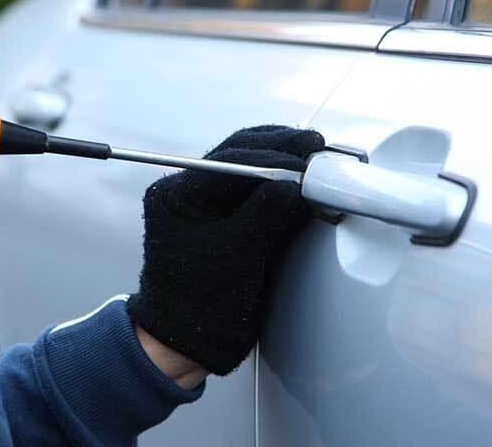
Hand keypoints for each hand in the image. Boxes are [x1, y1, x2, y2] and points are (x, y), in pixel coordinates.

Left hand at [126, 126, 324, 374]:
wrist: (185, 344)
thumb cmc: (197, 306)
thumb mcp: (236, 256)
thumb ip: (266, 214)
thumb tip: (296, 184)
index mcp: (175, 196)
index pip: (229, 160)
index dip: (273, 156)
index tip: (307, 158)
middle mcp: (187, 193)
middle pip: (238, 155)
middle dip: (280, 151)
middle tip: (316, 146)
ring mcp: (205, 205)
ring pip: (247, 168)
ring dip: (282, 162)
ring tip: (315, 159)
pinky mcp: (224, 220)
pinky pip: (253, 191)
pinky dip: (280, 186)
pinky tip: (302, 182)